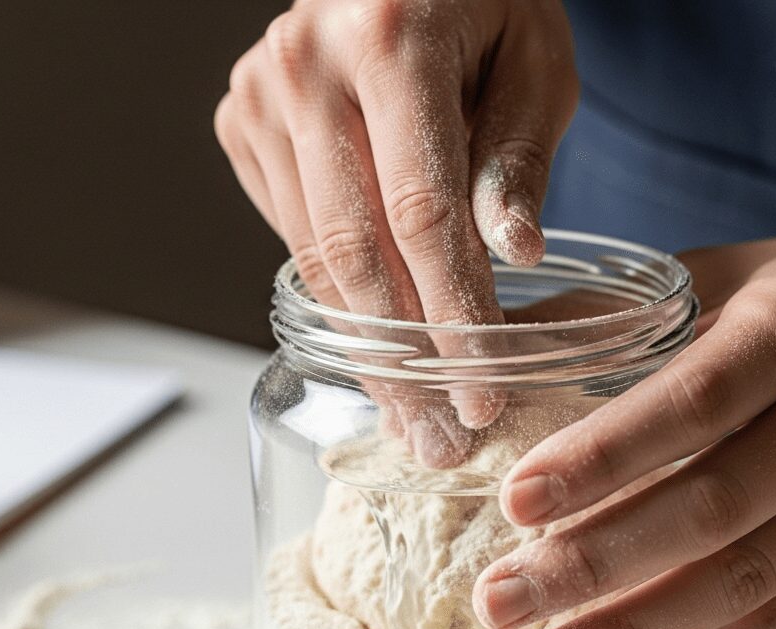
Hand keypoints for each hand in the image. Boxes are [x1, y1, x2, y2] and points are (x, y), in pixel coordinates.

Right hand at [215, 0, 577, 447]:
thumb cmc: (486, 0)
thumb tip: (513, 255)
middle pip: (351, 249)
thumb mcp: (535, 59)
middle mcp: (303, 66)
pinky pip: (293, 235)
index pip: (419, 210)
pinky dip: (340, 297)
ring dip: (366, 346)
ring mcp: (259, 95)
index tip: (482, 391)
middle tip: (440, 438)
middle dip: (401, 359)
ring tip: (415, 419)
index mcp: (389, 38)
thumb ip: (519, 155)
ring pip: (314, 255)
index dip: (452, 314)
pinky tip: (379, 348)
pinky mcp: (241, 122)